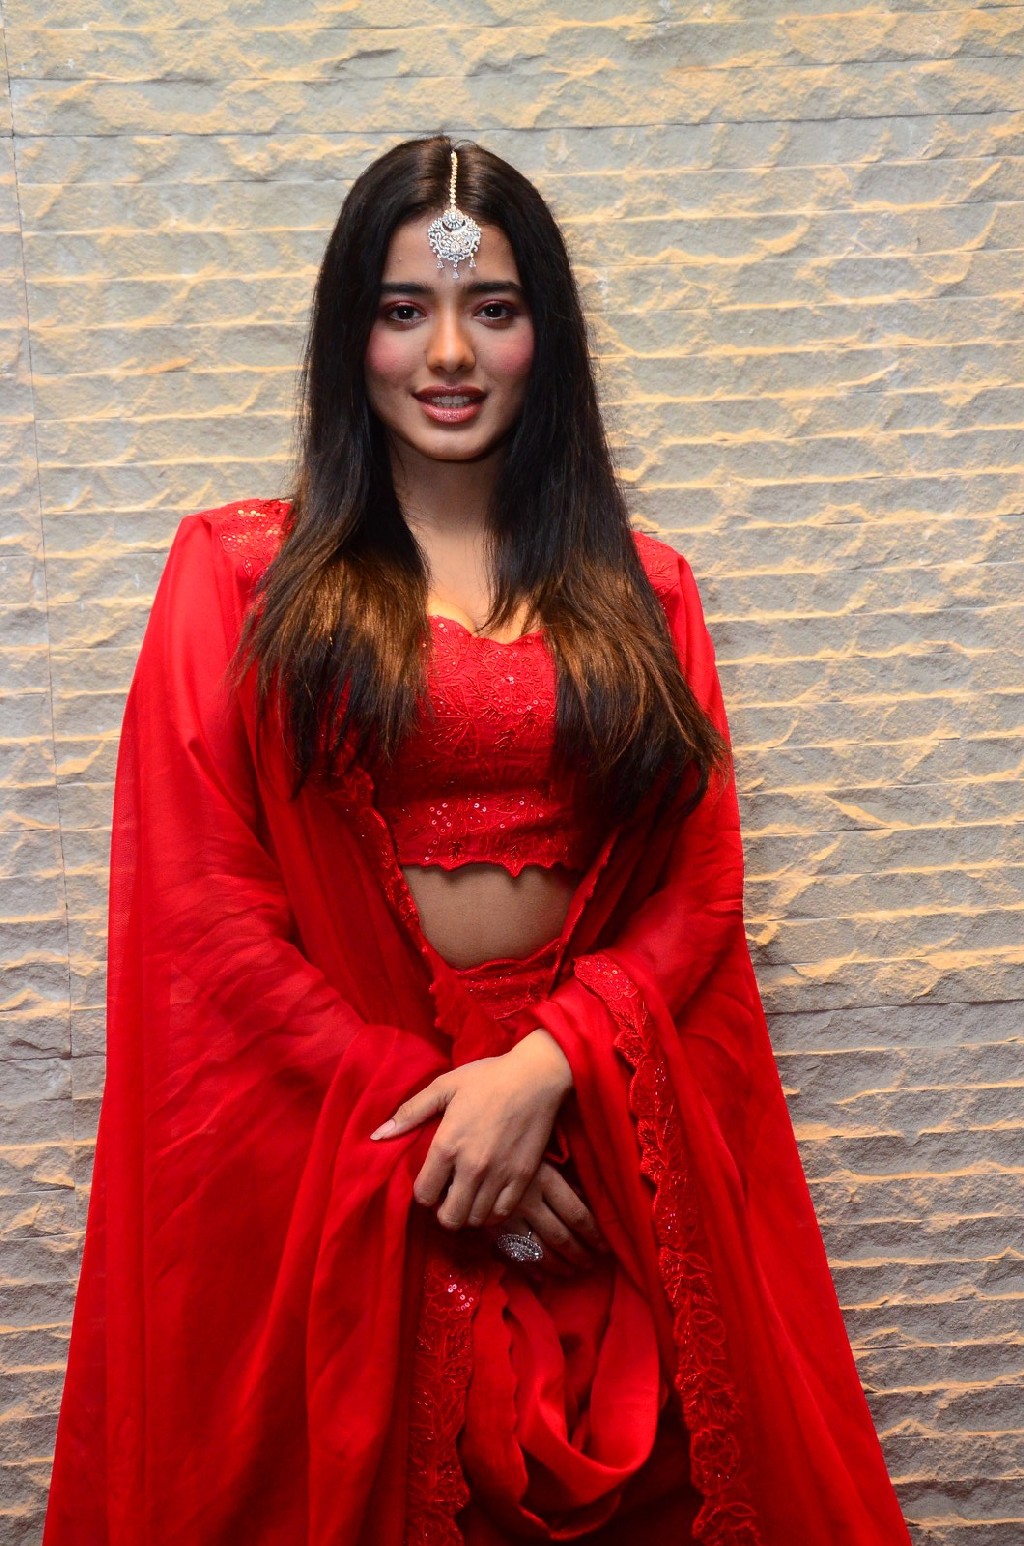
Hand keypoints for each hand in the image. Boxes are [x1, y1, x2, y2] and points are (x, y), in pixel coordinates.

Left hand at [369, 1030, 572, 1228]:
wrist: (535, 1077)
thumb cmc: (487, 1078)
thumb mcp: (444, 1086)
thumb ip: (410, 1112)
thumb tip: (378, 1135)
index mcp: (447, 1145)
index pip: (424, 1194)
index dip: (423, 1192)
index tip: (431, 1182)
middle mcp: (472, 1167)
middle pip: (449, 1217)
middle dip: (443, 1210)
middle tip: (448, 1195)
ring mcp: (499, 1175)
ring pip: (475, 1219)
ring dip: (467, 1212)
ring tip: (468, 1196)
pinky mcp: (523, 1178)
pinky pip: (501, 1214)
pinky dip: (491, 1213)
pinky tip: (488, 1197)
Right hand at [487, 1160, 608, 1274]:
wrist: (473, 1162)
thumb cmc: (516, 1158)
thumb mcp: (545, 1161)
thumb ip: (568, 1184)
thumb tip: (590, 1207)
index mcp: (545, 1180)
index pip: (576, 1214)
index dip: (593, 1233)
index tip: (604, 1246)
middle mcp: (528, 1201)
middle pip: (560, 1236)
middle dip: (579, 1253)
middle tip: (591, 1263)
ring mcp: (508, 1218)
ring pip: (539, 1250)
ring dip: (559, 1265)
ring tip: (572, 1270)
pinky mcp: (492, 1230)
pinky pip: (515, 1256)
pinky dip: (531, 1269)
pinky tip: (544, 1276)